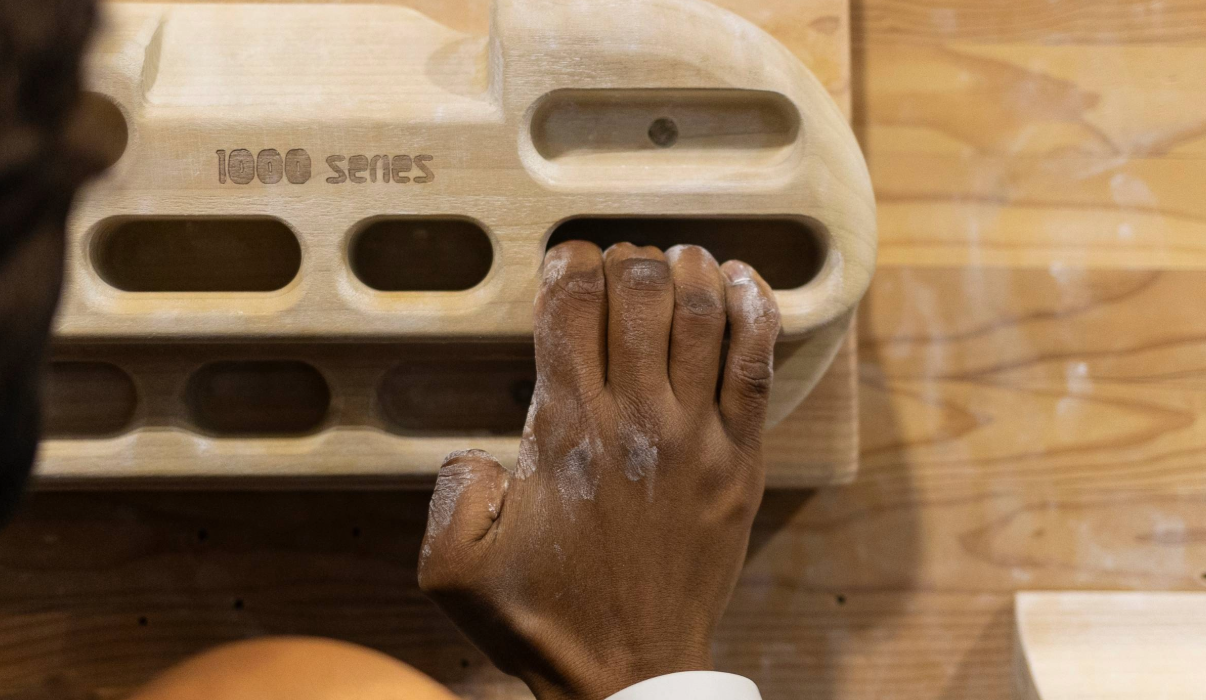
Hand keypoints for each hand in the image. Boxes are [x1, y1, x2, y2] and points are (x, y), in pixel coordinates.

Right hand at [418, 241, 780, 699]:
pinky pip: (757, 360)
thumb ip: (447, 492)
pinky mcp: (740, 459)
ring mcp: (697, 437)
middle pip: (639, 290)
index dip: (569, 262)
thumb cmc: (542, 619)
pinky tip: (737, 279)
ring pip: (702, 311)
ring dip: (685, 269)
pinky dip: (752, 306)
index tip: (567, 262)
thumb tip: (478, 452)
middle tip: (618, 269)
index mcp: (565, 430)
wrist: (628, 672)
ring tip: (671, 263)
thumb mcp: (452, 565)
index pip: (572, 303)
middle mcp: (635, 420)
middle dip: (625, 260)